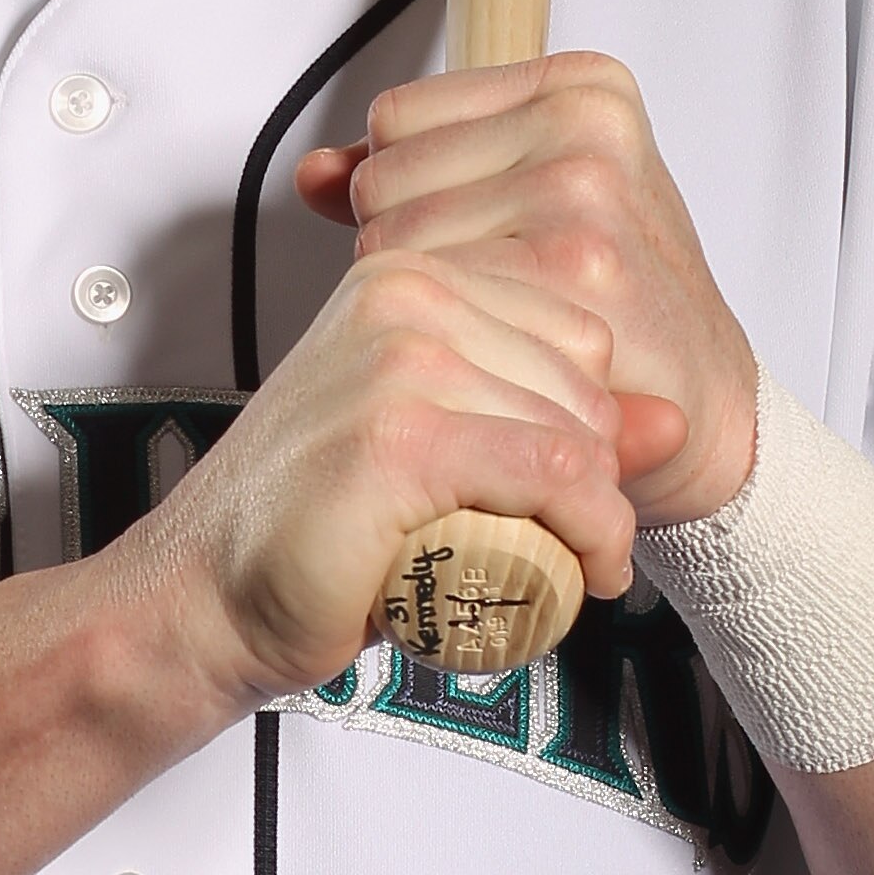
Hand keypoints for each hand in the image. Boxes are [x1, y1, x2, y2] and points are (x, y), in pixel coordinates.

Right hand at [116, 243, 649, 704]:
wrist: (203, 596)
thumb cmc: (308, 530)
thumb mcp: (447, 452)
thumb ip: (550, 422)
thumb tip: (670, 417)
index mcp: (405, 278)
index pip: (574, 323)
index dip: (593, 416)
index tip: (576, 487)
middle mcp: (401, 298)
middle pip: (587, 374)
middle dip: (601, 469)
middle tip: (570, 539)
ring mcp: (399, 360)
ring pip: (579, 429)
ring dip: (599, 517)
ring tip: (564, 563)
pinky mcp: (400, 436)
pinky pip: (553, 476)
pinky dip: (588, 535)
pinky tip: (575, 574)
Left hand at [296, 52, 759, 544]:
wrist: (702, 412)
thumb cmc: (615, 310)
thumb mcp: (525, 211)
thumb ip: (415, 176)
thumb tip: (313, 171)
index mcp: (582, 88)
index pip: (394, 120)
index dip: (411, 195)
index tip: (485, 240)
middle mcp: (585, 125)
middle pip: (382, 178)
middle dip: (413, 251)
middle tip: (498, 299)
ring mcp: (581, 191)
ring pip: (391, 240)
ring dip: (427, 304)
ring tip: (502, 329)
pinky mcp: (572, 267)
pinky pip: (426, 295)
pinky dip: (444, 344)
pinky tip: (500, 363)